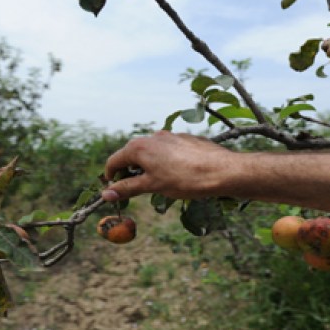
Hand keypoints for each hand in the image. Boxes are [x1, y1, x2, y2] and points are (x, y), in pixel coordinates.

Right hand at [102, 131, 235, 200]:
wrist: (222, 170)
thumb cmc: (185, 179)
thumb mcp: (152, 186)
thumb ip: (127, 188)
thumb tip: (107, 194)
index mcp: (139, 147)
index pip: (114, 161)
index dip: (111, 177)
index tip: (114, 191)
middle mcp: (153, 137)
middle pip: (132, 155)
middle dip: (130, 172)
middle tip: (135, 191)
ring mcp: (171, 136)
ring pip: (152, 153)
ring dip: (148, 168)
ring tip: (160, 184)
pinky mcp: (186, 140)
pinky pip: (168, 151)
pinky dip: (165, 162)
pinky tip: (178, 175)